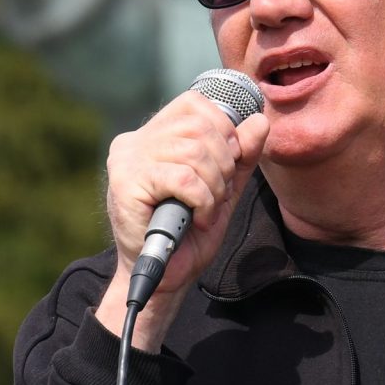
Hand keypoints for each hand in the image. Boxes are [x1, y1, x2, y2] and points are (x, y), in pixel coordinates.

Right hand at [93, 87, 270, 349]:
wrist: (165, 279)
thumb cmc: (189, 234)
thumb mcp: (224, 188)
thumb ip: (241, 155)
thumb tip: (259, 120)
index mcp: (153, 135)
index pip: (195, 105)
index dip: (223, 130)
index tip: (226, 164)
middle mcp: (135, 141)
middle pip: (199, 126)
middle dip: (223, 164)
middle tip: (216, 195)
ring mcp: (127, 161)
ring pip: (194, 152)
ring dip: (214, 187)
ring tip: (205, 210)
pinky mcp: (126, 184)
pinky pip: (184, 179)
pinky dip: (203, 201)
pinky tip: (197, 219)